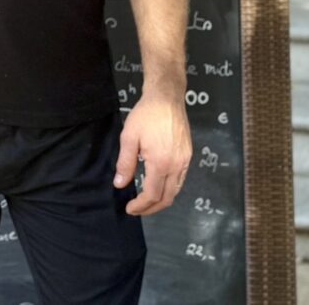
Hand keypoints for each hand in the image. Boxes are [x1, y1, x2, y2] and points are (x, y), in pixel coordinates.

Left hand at [113, 95, 191, 215]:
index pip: (152, 194)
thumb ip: (125, 163)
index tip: (129, 208)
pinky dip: (169, 188)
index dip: (141, 205)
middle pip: (167, 198)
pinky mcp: (188, 156)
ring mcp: (185, 161)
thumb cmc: (145, 116)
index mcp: (161, 164)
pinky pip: (180, 179)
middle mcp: (177, 166)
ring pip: (176, 190)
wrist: (166, 99)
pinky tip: (158, 185)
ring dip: (162, 200)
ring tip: (146, 200)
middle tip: (137, 209)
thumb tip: (119, 185)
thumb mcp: (129, 137)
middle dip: (152, 208)